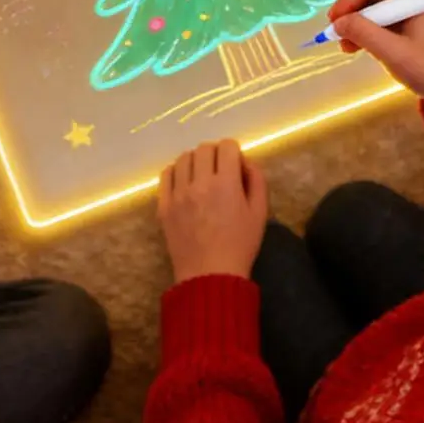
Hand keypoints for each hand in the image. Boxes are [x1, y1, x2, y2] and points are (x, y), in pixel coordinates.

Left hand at [158, 140, 268, 284]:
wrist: (210, 276)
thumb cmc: (240, 246)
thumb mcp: (260, 213)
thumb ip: (256, 181)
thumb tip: (245, 162)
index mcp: (226, 183)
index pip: (227, 146)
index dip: (234, 152)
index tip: (235, 166)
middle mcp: (200, 183)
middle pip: (204, 148)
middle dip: (215, 154)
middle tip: (220, 170)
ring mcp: (178, 194)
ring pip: (183, 158)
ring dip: (195, 161)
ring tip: (201, 176)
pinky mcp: (164, 205)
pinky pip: (166, 175)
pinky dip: (176, 171)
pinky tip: (184, 182)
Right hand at [327, 0, 423, 106]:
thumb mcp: (394, 53)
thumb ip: (365, 34)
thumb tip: (338, 23)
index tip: (335, 24)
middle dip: (349, 11)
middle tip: (337, 35)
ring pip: (366, 1)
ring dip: (353, 22)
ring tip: (347, 46)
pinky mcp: (399, 13)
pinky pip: (372, 12)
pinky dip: (361, 27)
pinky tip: (355, 45)